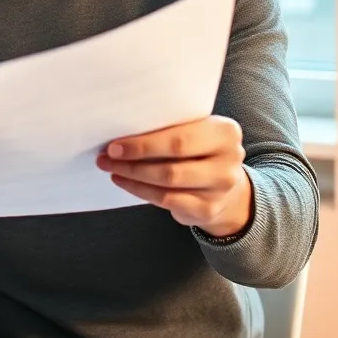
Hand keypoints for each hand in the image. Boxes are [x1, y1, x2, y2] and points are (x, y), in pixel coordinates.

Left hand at [96, 115, 252, 237]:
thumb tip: (123, 133)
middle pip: (173, 160)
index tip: (115, 145)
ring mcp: (220, 187)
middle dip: (135, 159)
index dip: (144, 143)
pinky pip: (166, 200)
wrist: (227, 187)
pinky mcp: (207, 209)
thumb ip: (171, 129)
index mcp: (224, 131)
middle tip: (108, 157)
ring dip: (133, 175)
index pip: (179, 137)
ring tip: (112, 169)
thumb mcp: (196, 132)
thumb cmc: (201, 152)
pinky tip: (125, 182)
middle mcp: (229, 159)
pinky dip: (141, 190)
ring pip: (167, 182)